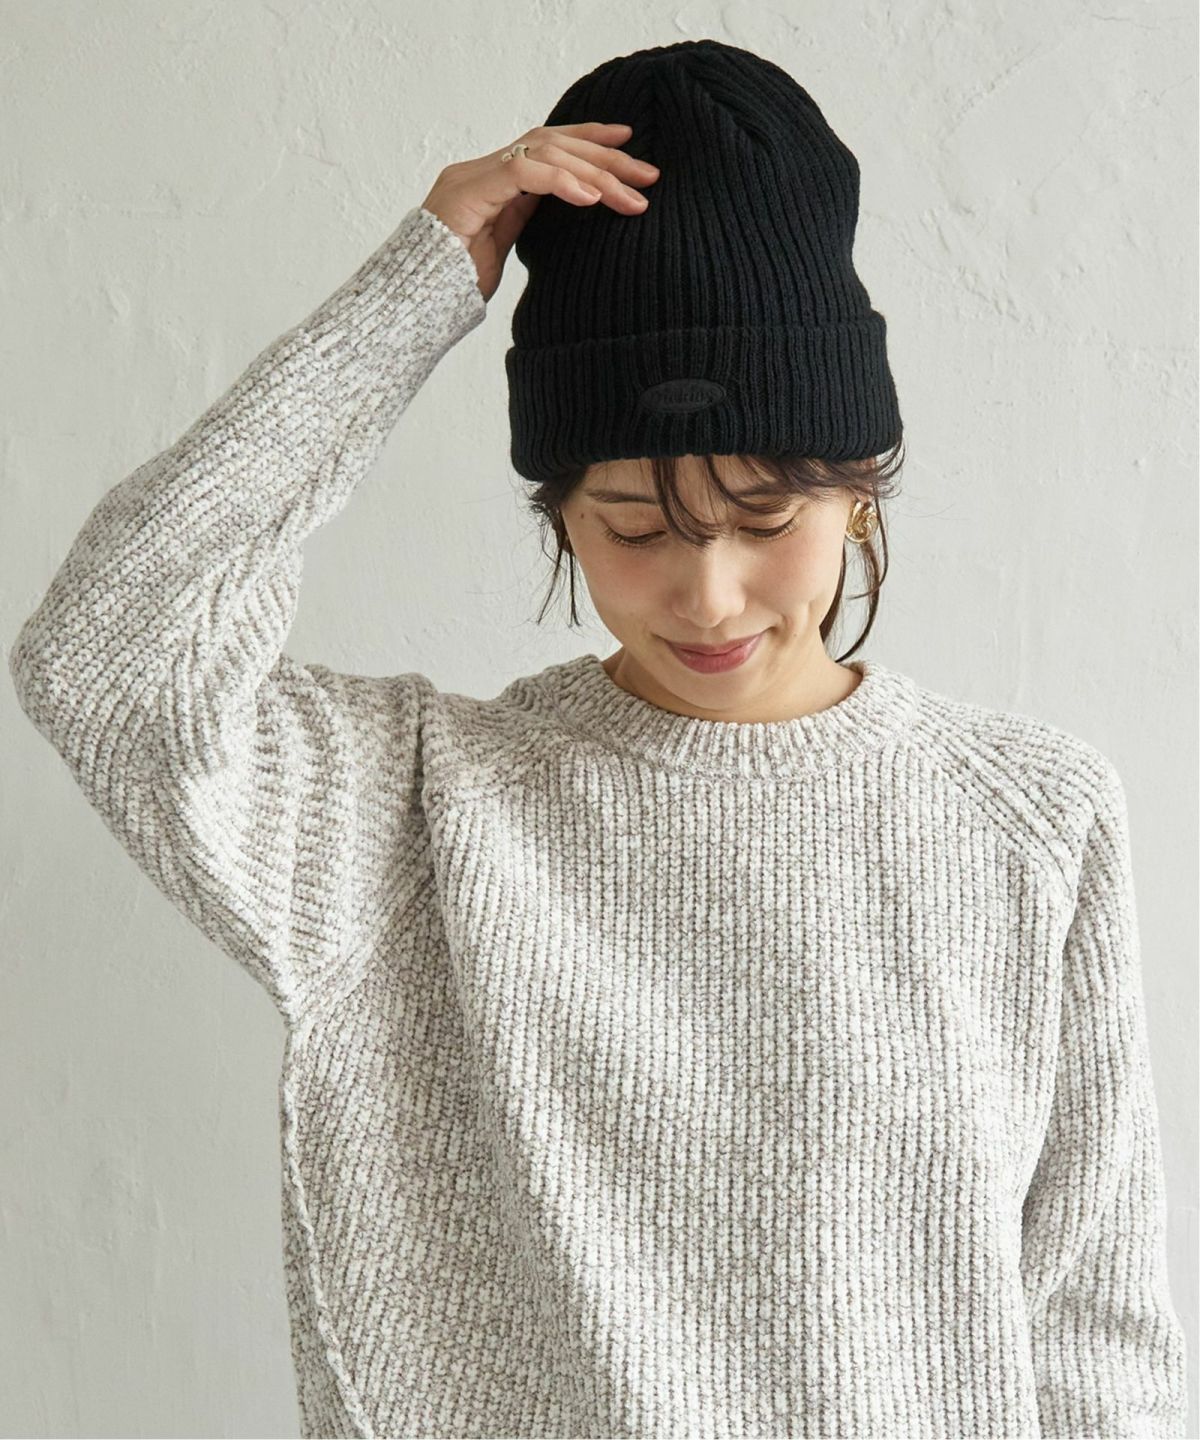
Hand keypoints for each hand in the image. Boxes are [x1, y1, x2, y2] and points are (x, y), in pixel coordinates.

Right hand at [420, 123, 659, 303]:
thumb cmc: (453, 287)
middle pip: (553, 142)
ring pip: (545, 153)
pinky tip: (591, 198)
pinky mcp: (468, 192)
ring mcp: (473, 177)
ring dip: (594, 172)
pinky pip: (524, 174)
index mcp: (492, 181)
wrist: (413, 305)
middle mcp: (482, 169)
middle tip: (648, 173)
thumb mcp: (502, 250)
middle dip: (605, 156)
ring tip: (630, 194)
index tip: (629, 143)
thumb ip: (525, 222)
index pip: (547, 145)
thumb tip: (563, 209)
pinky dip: (561, 182)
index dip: (588, 140)